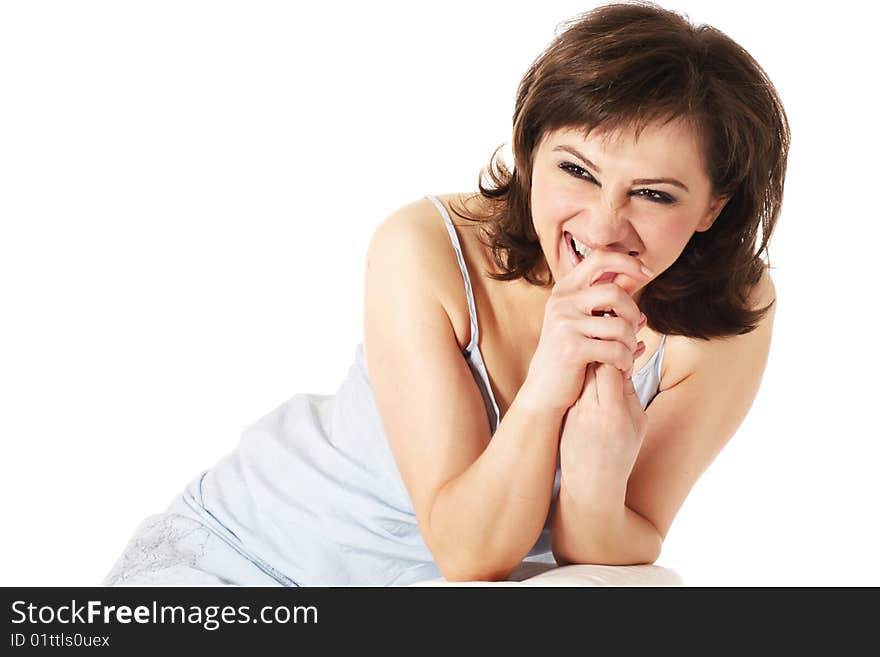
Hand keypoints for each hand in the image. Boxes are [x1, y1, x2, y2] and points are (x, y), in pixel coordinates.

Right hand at [519, 250, 650, 414]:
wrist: (544, 390)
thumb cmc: (569, 353)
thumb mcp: (583, 320)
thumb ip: (606, 297)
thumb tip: (638, 274)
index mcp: (565, 289)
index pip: (600, 257)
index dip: (628, 261)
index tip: (647, 273)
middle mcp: (561, 301)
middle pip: (616, 292)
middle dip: (633, 312)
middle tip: (633, 330)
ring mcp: (564, 323)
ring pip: (620, 324)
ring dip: (630, 342)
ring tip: (626, 354)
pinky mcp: (572, 348)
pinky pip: (616, 349)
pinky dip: (625, 361)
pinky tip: (621, 367)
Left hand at [559, 359, 648, 484]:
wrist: (590, 484)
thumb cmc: (621, 455)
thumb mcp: (637, 426)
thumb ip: (630, 394)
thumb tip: (624, 364)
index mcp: (612, 413)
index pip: (608, 366)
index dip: (616, 352)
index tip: (625, 348)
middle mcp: (588, 410)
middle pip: (591, 366)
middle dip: (602, 349)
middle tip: (612, 339)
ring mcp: (573, 412)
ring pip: (580, 374)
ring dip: (591, 360)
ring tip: (602, 350)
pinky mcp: (564, 414)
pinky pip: (575, 387)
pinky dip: (584, 377)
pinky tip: (592, 371)